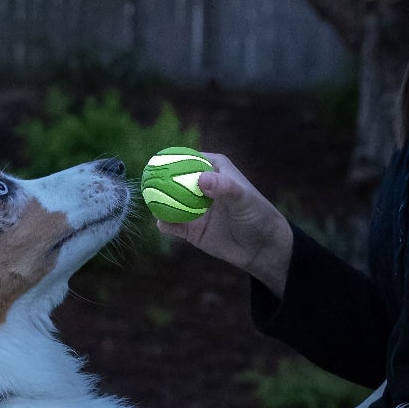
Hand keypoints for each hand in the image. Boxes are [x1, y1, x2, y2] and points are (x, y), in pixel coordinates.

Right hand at [155, 152, 292, 295]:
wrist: (262, 248)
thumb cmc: (257, 215)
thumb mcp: (243, 199)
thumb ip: (224, 187)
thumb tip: (201, 179)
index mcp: (213, 168)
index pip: (187, 159)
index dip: (171, 160)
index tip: (156, 163)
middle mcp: (200, 185)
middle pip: (173, 180)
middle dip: (158, 182)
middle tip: (146, 183)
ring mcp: (194, 207)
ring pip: (169, 202)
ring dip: (158, 203)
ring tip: (151, 203)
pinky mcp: (190, 229)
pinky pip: (172, 224)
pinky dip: (165, 224)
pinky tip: (163, 224)